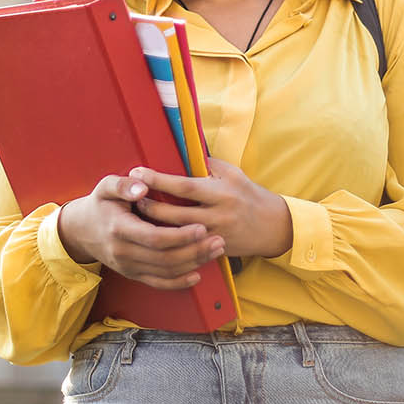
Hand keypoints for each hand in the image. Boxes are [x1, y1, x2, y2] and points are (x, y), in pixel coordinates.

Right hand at [56, 173, 226, 289]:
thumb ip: (123, 184)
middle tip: (218, 240)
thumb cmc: (100, 204)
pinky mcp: (132, 274)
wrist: (81, 231)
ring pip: (165, 272)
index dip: (180, 236)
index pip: (154, 238)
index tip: (201, 228)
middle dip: (194, 251)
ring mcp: (128, 266)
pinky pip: (158, 283)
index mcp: (119, 229)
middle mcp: (123, 252)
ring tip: (215, 251)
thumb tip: (142, 186)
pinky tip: (197, 274)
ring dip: (193, 264)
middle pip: (165, 258)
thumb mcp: (105, 187)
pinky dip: (179, 282)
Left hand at [129, 158, 293, 258]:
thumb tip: (180, 153)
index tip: (138, 172)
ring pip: (177, 234)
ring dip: (155, 226)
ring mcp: (215, 236)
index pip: (184, 186)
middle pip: (176, 214)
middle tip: (130, 197)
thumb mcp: (232, 173)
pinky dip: (168, 242)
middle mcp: (218, 215)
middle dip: (150, 206)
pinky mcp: (214, 250)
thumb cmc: (249, 194)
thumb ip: (207, 165)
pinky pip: (186, 248)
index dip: (159, 179)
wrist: (273, 226)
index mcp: (221, 192)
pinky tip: (153, 236)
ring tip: (136, 216)